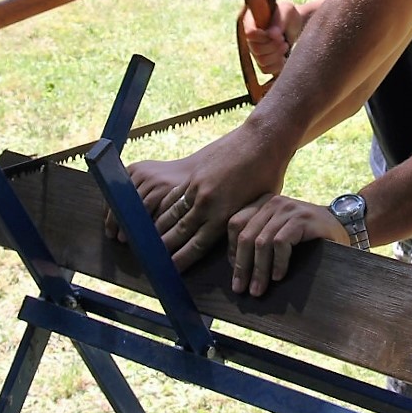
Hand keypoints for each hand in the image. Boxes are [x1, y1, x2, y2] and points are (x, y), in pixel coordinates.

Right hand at [110, 122, 289, 270]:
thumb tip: (229, 245)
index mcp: (223, 217)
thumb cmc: (266, 176)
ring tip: (145, 241)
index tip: (168, 271)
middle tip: (148, 260)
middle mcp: (206, 205)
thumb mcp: (257, 208)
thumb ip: (237, 225)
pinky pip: (173, 195)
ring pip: (170, 214)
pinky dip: (162, 207)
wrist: (261, 141)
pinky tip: (153, 215)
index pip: (195, 246)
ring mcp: (197, 189)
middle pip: (177, 233)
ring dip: (157, 230)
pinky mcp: (193, 175)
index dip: (179, 261)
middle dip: (161, 249)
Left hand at [227, 195, 347, 295]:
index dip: (231, 250)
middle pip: (245, 234)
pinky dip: (277, 263)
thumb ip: (260, 239)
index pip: (235, 224)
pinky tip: (279, 277)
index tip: (235, 273)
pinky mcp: (303, 219)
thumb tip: (236, 267)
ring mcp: (289, 209)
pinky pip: (281, 243)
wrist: (342, 229)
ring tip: (258, 289)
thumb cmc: (307, 237)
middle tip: (240, 288)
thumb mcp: (279, 233)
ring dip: (258, 270)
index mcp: (263, 203)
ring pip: (261, 241)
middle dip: (241, 265)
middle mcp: (274, 202)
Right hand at [243, 0, 304, 76]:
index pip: (250, 33)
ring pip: (261, 61)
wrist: (295, 25)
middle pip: (256, 49)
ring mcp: (255, 50)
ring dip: (277, 55)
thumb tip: (272, 34)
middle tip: (283, 39)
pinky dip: (278, 65)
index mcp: (250, 20)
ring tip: (285, 45)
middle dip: (274, 46)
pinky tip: (284, 57)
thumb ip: (279, 20)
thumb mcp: (286, 10)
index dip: (264, 36)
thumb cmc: (288, 14)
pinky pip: (266, 70)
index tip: (277, 33)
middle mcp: (249, 37)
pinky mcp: (262, 61)